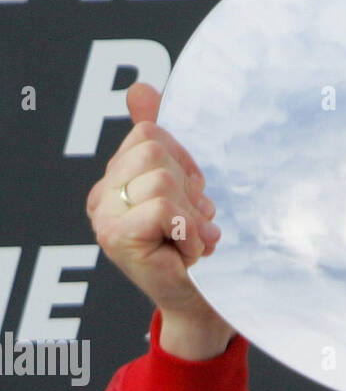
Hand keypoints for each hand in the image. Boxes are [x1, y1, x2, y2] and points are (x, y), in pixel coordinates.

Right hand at [86, 82, 235, 357]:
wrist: (199, 302)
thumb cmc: (193, 248)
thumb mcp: (182, 187)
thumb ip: (158, 139)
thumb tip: (141, 88)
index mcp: (113, 180)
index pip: (148, 133)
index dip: (183, 161)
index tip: (192, 197)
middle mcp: (101, 196)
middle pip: (154, 149)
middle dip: (188, 187)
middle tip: (193, 224)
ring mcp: (104, 217)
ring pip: (162, 178)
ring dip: (192, 214)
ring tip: (191, 240)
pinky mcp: (116, 237)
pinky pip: (163, 207)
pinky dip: (188, 231)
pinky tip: (188, 253)